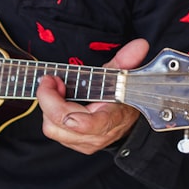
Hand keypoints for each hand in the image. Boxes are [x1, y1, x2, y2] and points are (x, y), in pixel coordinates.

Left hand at [36, 38, 149, 154]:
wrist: (124, 122)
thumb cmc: (122, 100)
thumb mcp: (122, 78)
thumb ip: (128, 60)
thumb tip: (140, 45)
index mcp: (110, 119)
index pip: (85, 124)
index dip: (65, 110)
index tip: (56, 84)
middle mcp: (96, 135)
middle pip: (59, 124)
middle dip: (48, 99)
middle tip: (52, 79)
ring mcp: (83, 143)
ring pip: (51, 128)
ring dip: (48, 106)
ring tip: (57, 88)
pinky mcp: (73, 143)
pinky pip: (52, 130)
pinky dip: (50, 113)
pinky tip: (58, 100)